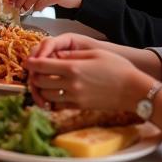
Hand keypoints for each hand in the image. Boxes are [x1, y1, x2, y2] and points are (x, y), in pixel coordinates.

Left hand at [26, 43, 145, 111]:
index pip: (42, 66)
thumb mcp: (94, 53)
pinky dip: (51, 101)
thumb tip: (56, 56)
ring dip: (41, 89)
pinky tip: (54, 94)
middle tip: (35, 71)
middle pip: (40, 82)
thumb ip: (72, 55)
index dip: (31, 63)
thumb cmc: (118, 68)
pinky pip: (57, 106)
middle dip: (34, 76)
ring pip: (46, 96)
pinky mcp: (79, 107)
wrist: (133, 91)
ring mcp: (74, 98)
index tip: (28, 61)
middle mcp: (71, 84)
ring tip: (43, 82)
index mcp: (73, 68)